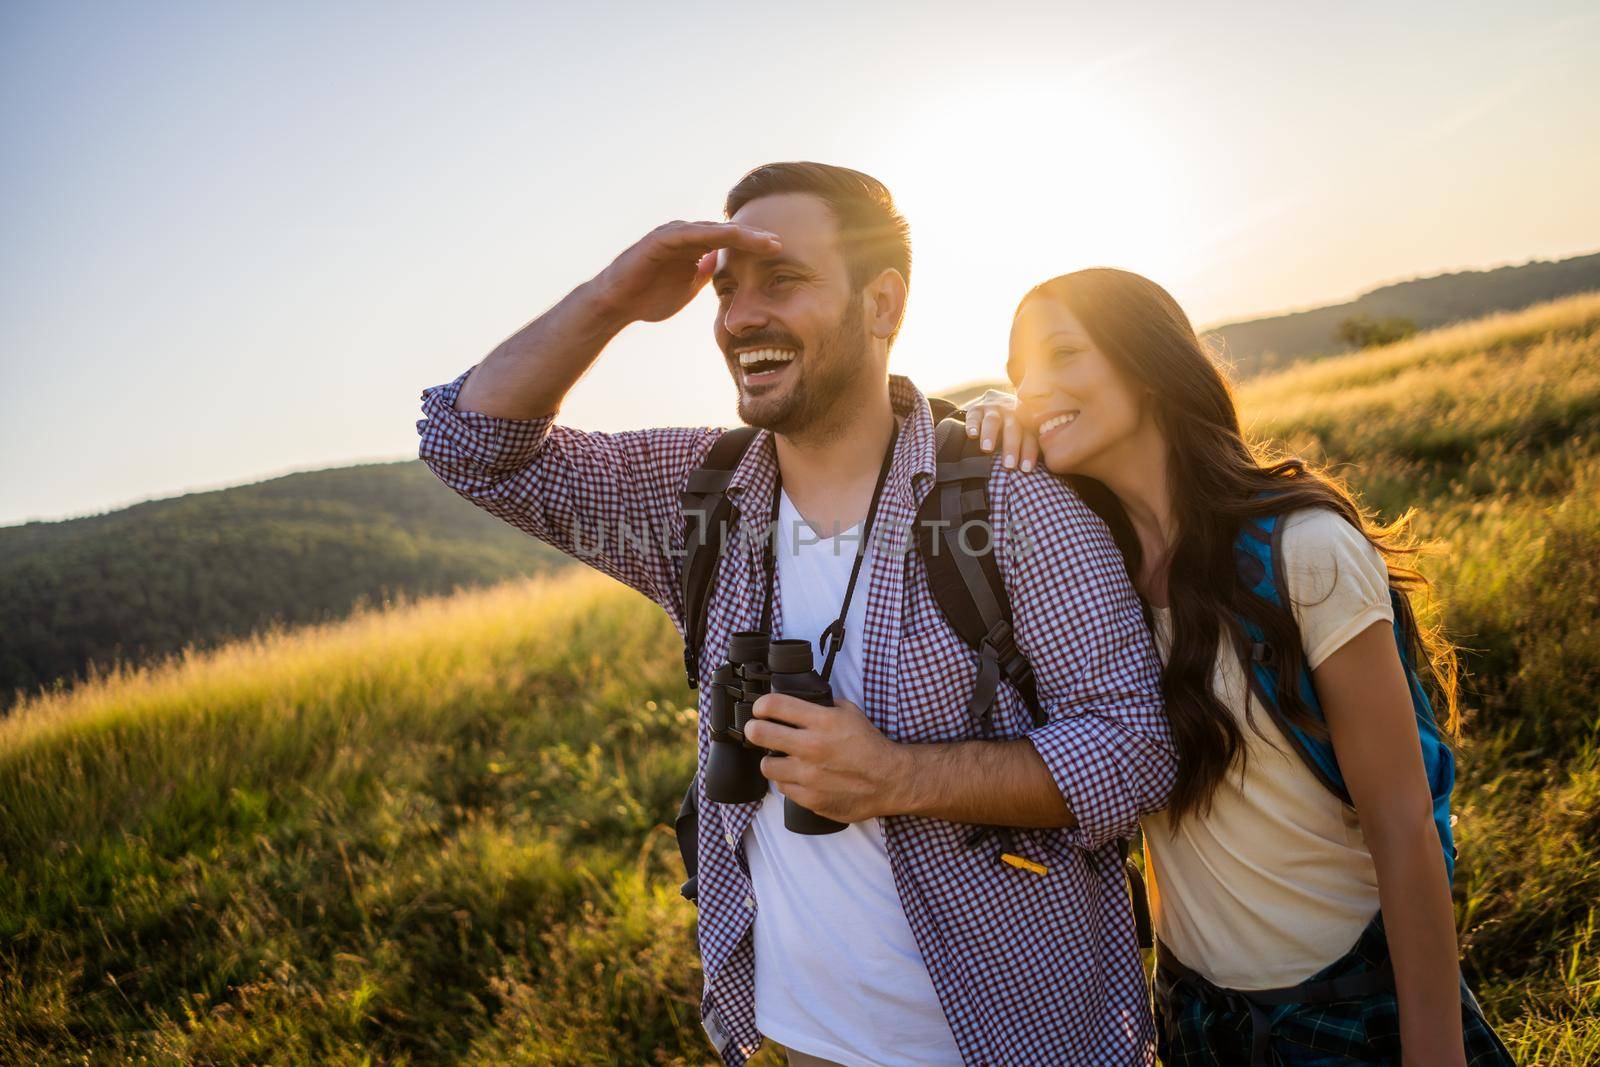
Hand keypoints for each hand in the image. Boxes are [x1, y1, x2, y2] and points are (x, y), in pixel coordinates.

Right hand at [587, 220, 781, 326]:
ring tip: (765, 240)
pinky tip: (731, 237)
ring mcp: (673, 234)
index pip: (730, 243)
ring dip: (741, 234)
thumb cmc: (648, 298)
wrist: (615, 305)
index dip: (754, 247)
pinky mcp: (659, 239)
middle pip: (727, 232)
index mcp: (693, 247)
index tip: (780, 254)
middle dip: (754, 237)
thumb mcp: (687, 289)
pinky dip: (711, 235)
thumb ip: (704, 275)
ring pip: (713, 230)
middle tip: (781, 242)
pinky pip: (690, 234)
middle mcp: (685, 236)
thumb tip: (722, 267)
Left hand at [744, 693, 911, 822]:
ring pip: (766, 765)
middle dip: (754, 729)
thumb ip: (822, 706)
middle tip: (757, 730)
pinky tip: (799, 776)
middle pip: (759, 733)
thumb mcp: (849, 712)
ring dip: (772, 760)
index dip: (761, 705)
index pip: (774, 705)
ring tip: (782, 758)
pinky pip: (783, 787)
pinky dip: (788, 781)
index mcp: (822, 721)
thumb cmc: (870, 746)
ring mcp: (809, 775)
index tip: (761, 709)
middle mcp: (812, 747)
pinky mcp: (810, 798)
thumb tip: (798, 702)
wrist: (889, 780)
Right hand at [963, 389, 1038, 471]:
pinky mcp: (977, 409)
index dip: (1028, 453)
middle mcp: (1012, 415)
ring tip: (987, 449)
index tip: (1025, 469)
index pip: (1030, 438)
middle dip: (1011, 447)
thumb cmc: (1012, 430)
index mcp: (1027, 424)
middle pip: (1013, 429)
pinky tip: (972, 435)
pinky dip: (972, 425)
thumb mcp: (1024, 436)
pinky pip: (974, 416)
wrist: (998, 402)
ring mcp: (994, 410)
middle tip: (1008, 465)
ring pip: (993, 421)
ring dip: (990, 434)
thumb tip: (1028, 475)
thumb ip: (1028, 450)